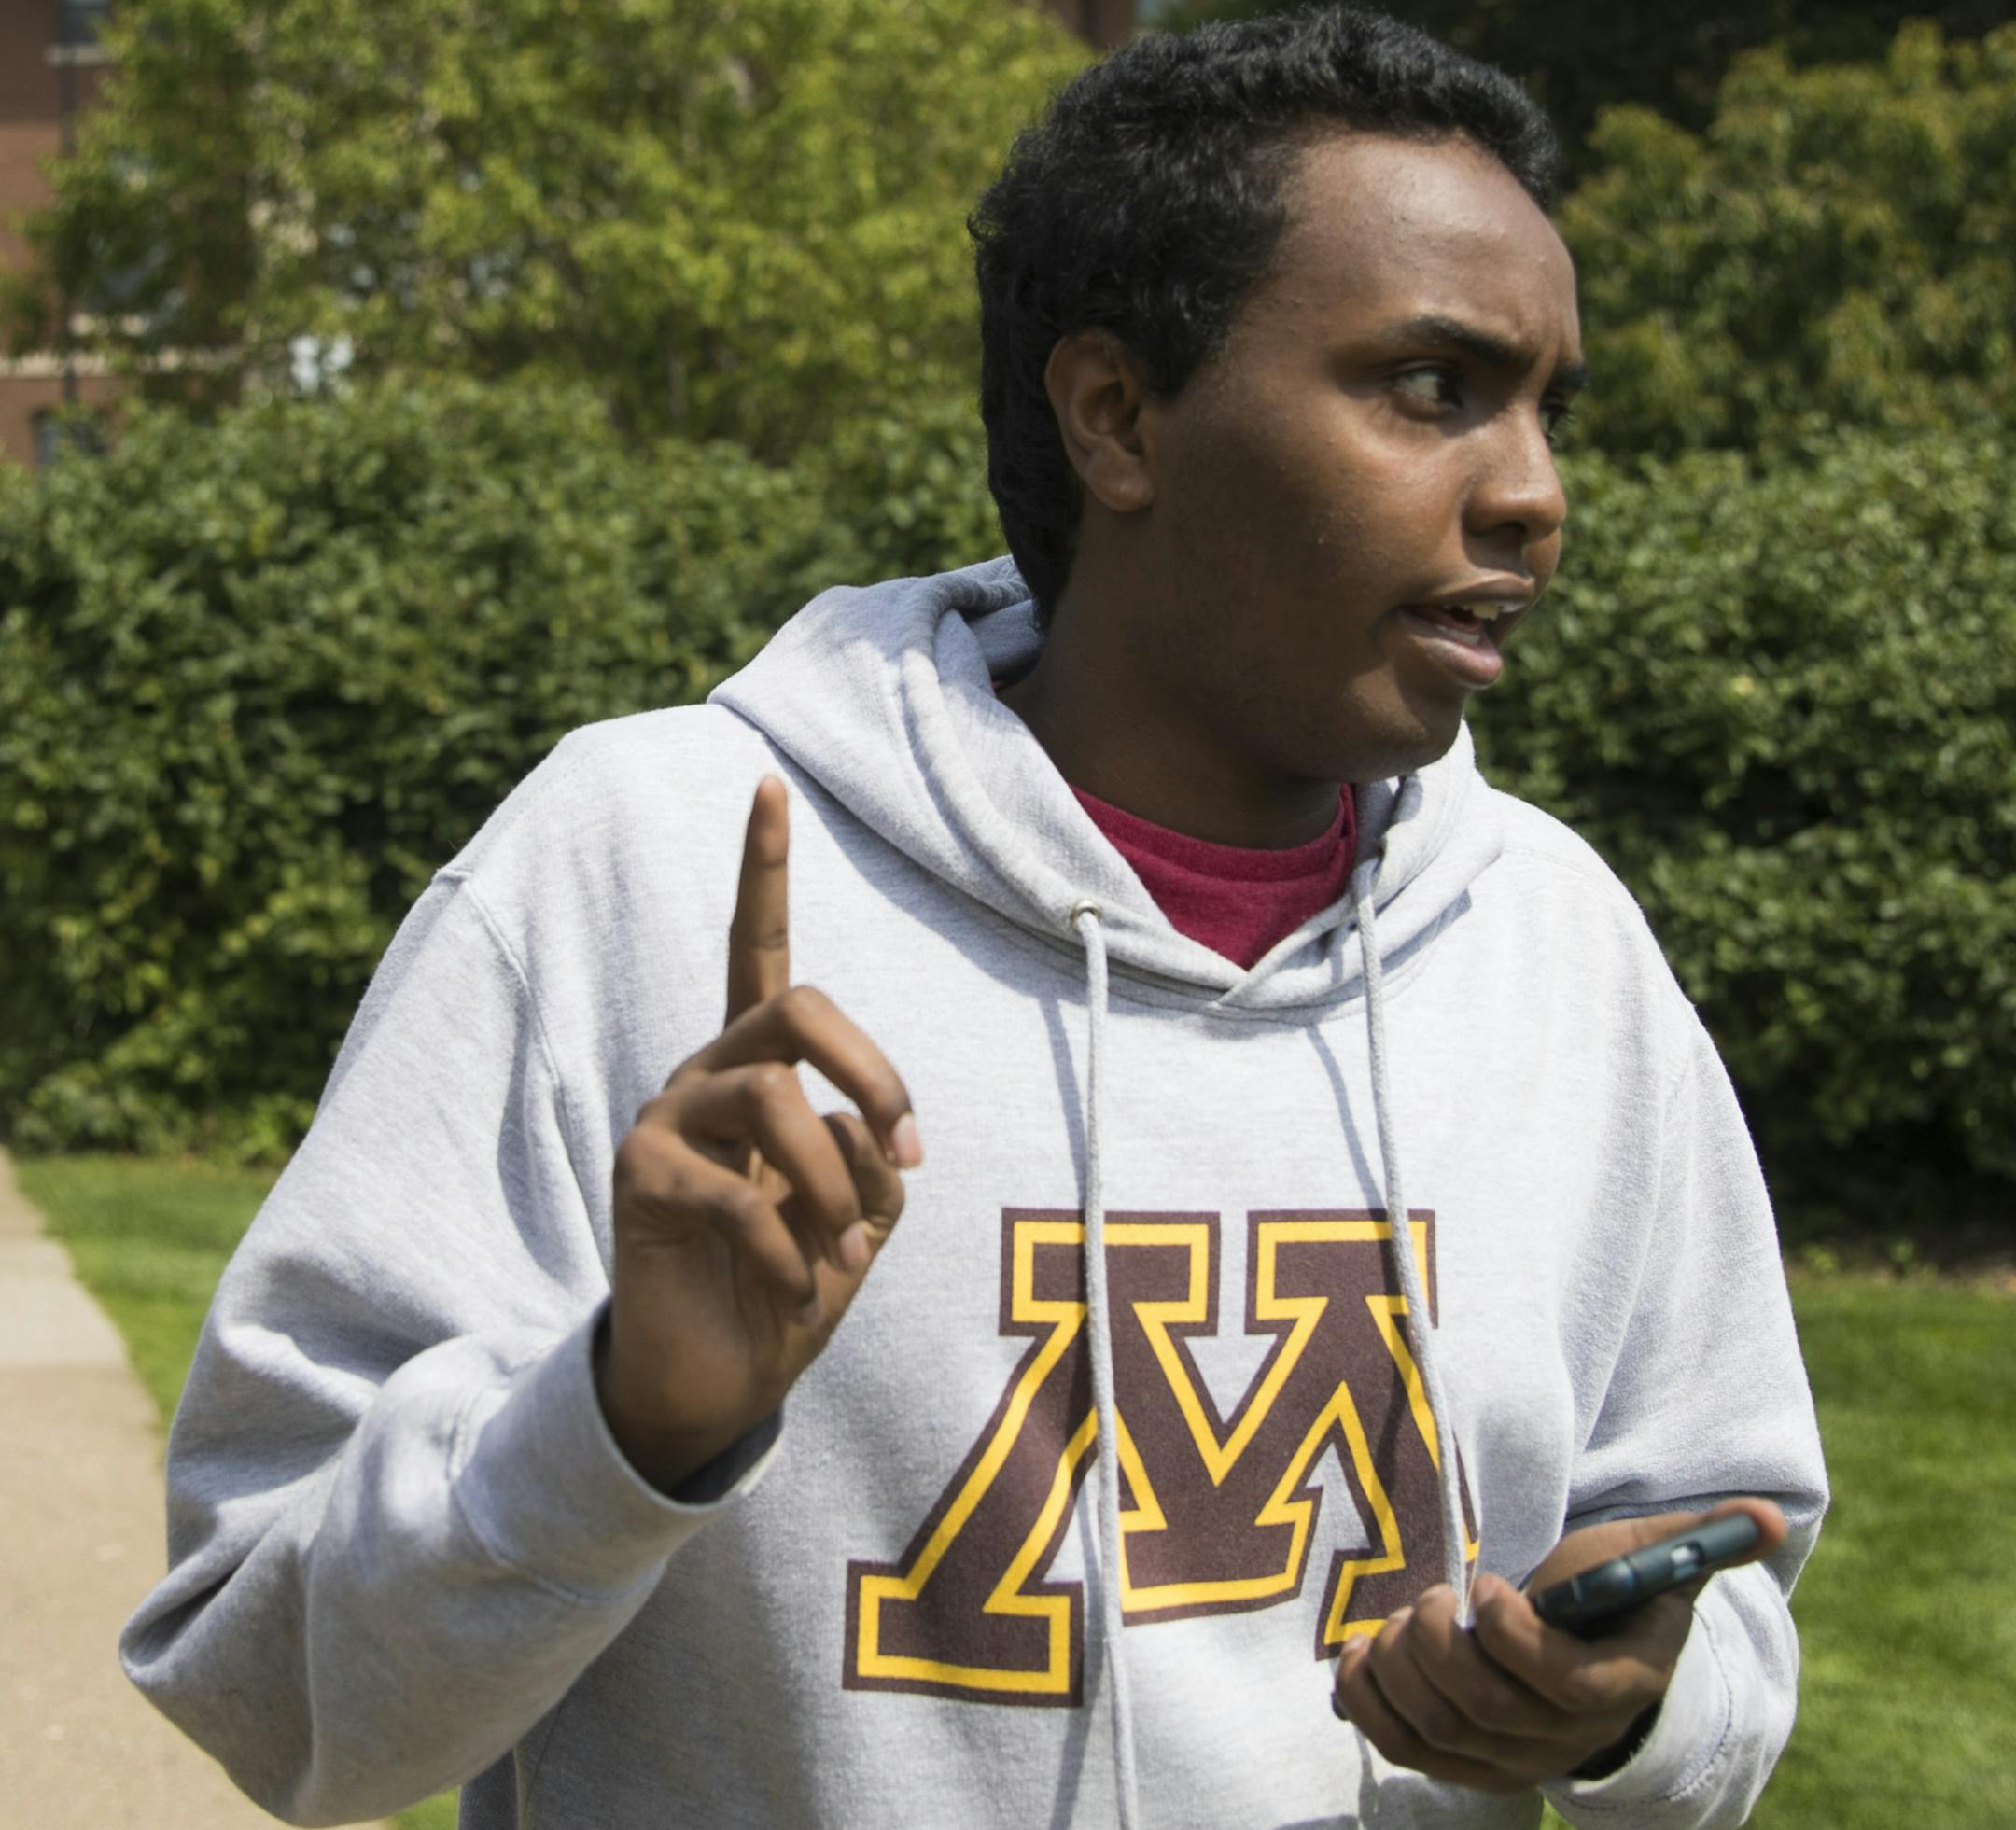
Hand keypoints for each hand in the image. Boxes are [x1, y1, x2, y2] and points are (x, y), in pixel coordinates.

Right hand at [593, 775, 920, 1491]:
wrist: (715, 1380)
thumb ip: (871, 1158)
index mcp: (761, 1067)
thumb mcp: (861, 1214)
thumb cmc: (794, 1282)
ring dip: (833, 1189)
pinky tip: (795, 1294)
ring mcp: (666, 1118)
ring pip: (775, 1099)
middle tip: (904, 1152)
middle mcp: (707, 1073)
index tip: (767, 783)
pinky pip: (743, 1194)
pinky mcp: (639, 1176)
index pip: (759, 950)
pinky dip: (794, 1254)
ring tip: (841, 1256)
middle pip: (797, 1004)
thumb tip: (864, 1145)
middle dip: (873, 1071)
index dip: (763, 869)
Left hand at [1331, 1497, 1785, 1791]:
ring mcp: (1512, 1759)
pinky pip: (1405, 1750)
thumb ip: (1704, 1536)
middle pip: (1489, 1710)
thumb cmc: (1611, 1593)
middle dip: (1442, 1645)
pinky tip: (1362, 1656)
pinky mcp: (1460, 1762)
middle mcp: (1568, 1737)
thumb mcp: (1656, 1555)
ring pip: (1441, 1729)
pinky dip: (1370, 1702)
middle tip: (1436, 1598)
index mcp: (1622, 1684)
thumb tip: (1768, 1518)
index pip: (1570, 1687)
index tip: (1486, 1584)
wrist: (1577, 1651)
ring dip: (1403, 1665)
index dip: (1518, 1639)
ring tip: (1403, 1620)